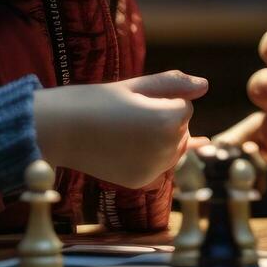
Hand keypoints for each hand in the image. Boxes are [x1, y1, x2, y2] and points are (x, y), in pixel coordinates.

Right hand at [33, 70, 206, 188]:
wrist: (61, 130)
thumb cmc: (97, 101)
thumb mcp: (135, 86)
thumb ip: (173, 84)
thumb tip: (205, 86)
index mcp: (167, 120)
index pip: (185, 107)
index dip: (163, 100)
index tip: (138, 100)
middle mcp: (166, 148)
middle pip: (182, 129)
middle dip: (166, 121)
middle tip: (131, 115)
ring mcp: (155, 169)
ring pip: (175, 149)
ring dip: (163, 140)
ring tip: (132, 131)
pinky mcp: (142, 181)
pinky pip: (161, 167)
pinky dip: (154, 159)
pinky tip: (146, 151)